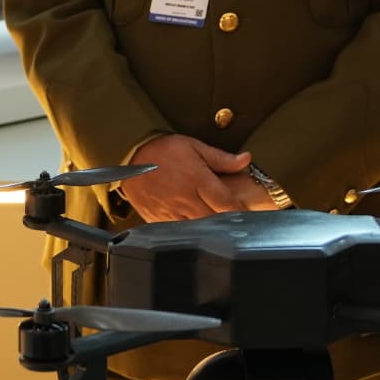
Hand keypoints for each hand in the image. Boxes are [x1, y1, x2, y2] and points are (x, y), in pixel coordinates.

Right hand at [122, 136, 272, 221]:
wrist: (130, 156)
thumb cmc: (162, 150)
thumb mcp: (194, 147)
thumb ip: (221, 158)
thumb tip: (245, 160)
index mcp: (197, 180)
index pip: (226, 203)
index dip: (240, 211)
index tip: (249, 213)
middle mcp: (186, 199)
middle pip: (215, 220)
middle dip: (227, 221)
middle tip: (236, 219)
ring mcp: (172, 212)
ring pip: (198, 230)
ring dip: (210, 229)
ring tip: (216, 224)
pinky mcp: (159, 220)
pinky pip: (179, 232)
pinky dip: (190, 232)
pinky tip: (195, 227)